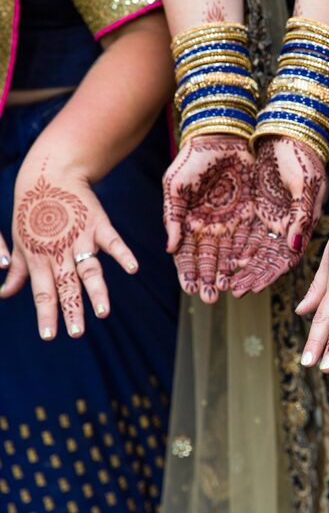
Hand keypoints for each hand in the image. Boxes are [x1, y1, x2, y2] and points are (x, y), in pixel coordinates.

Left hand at [1, 155, 137, 338]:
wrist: (50, 175)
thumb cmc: (32, 211)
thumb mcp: (20, 242)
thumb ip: (17, 271)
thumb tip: (5, 295)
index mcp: (39, 259)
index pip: (44, 292)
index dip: (47, 315)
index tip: (50, 336)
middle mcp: (59, 252)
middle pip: (67, 286)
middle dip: (71, 310)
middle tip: (76, 333)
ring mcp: (80, 238)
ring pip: (89, 270)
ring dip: (96, 292)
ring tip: (103, 313)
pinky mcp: (98, 225)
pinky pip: (112, 242)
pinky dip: (123, 255)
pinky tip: (132, 269)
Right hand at [163, 135, 258, 302]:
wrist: (223, 135)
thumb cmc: (194, 158)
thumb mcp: (176, 186)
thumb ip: (172, 217)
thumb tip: (169, 249)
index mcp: (190, 222)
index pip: (187, 254)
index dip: (188, 272)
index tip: (189, 289)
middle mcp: (211, 226)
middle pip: (210, 259)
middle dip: (209, 280)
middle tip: (210, 298)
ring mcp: (232, 222)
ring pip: (230, 254)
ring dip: (228, 273)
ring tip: (229, 290)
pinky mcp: (252, 214)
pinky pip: (250, 239)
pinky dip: (248, 255)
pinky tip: (245, 269)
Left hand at [229, 137, 326, 296]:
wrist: (287, 131)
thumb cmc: (301, 156)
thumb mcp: (306, 185)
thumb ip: (301, 216)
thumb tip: (295, 246)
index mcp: (303, 223)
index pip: (286, 258)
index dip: (268, 275)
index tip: (250, 288)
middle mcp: (287, 225)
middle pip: (267, 259)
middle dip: (250, 276)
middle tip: (230, 291)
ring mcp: (272, 217)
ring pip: (254, 249)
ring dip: (240, 266)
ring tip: (222, 281)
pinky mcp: (258, 208)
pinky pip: (244, 233)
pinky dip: (234, 247)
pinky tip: (221, 259)